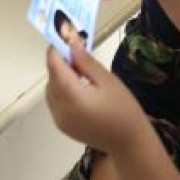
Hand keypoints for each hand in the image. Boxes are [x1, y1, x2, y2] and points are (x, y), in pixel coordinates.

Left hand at [46, 37, 150, 155]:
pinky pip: (55, 102)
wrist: (129, 143)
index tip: (65, 36)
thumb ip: (85, 62)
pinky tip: (80, 88)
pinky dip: (62, 90)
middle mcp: (59, 109)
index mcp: (71, 96)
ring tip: (81, 72)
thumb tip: (71, 42)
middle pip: (51, 78)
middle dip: (60, 63)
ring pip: (51, 89)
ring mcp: (59, 119)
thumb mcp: (107, 80)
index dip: (57, 49)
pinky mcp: (62, 126)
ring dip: (60, 77)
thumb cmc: (124, 109)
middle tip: (78, 53)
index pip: (54, 66)